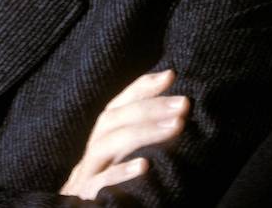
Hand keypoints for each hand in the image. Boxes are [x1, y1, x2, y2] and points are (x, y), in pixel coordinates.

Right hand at [60, 69, 188, 200]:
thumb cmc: (114, 184)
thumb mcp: (127, 156)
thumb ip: (144, 134)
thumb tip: (179, 110)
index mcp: (104, 137)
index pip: (120, 104)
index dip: (142, 86)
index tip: (171, 75)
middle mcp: (95, 149)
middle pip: (115, 118)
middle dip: (151, 107)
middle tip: (184, 104)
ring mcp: (88, 172)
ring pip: (109, 143)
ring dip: (144, 132)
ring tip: (176, 126)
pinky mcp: (87, 195)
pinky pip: (101, 182)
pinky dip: (121, 172)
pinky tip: (144, 166)